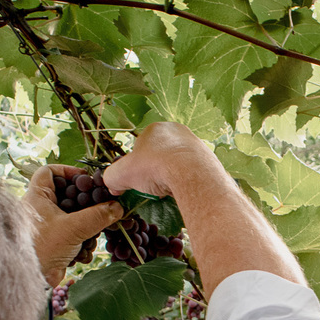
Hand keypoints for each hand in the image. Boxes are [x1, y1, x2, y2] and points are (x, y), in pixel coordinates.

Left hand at [23, 164, 124, 285]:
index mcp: (38, 196)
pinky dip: (81, 243)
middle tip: (101, 207)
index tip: (87, 179)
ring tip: (92, 236)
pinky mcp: (54, 242)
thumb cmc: (42, 247)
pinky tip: (83, 253)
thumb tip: (117, 207)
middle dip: (86, 205)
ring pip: (73, 217)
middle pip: (67, 195)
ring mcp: (47, 226)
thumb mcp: (74, 228)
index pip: (49, 171)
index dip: (68, 171)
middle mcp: (40, 209)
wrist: (30, 278)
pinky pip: (72, 236)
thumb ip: (98, 216)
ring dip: (86, 228)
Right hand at [102, 122, 227, 199]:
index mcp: (155, 129)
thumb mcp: (121, 174)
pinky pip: (193, 171)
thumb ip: (112, 177)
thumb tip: (112, 185)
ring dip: (172, 176)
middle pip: (161, 154)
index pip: (141, 147)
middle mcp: (176, 131)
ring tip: (169, 190)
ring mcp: (194, 144)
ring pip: (178, 162)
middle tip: (154, 186)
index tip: (137, 181)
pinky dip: (187, 180)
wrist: (191, 173)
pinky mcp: (208, 158)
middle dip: (156, 170)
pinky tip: (183, 190)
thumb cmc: (154, 167)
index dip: (136, 166)